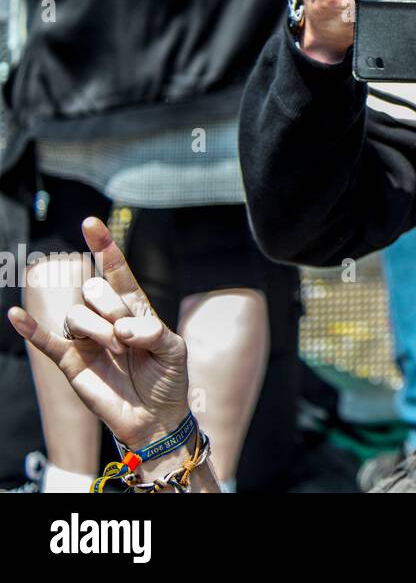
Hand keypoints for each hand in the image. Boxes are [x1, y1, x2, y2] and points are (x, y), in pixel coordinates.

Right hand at [7, 217, 189, 450]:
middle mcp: (106, 318)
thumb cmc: (168, 377)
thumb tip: (122, 328)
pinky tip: (16, 316)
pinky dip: (30, 329)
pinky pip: (46, 341)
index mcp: (134, 308)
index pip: (116, 272)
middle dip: (113, 308)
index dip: (104, 247)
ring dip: (98, 330)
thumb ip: (154, 332)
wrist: (155, 416)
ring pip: (76, 315)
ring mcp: (87, 339)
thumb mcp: (174, 350)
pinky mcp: (71, 362)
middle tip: (129, 336)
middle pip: (95, 290)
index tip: (91, 224)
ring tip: (117, 350)